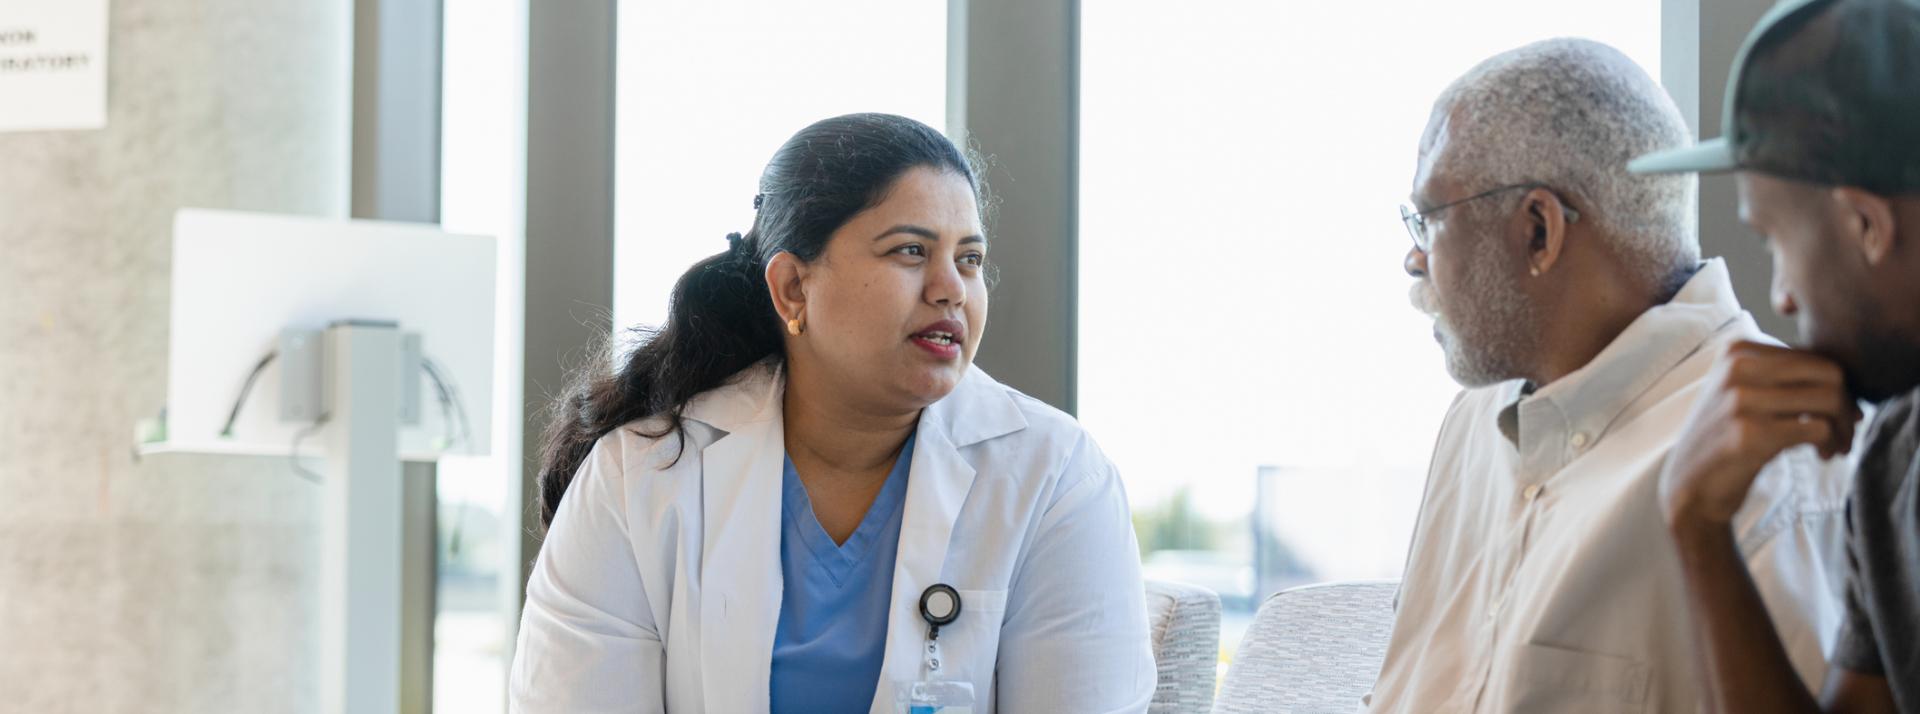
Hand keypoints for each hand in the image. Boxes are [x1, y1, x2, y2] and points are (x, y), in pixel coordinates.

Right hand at [1660, 341, 1860, 530]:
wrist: (1691, 485)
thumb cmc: (1728, 438)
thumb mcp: (1745, 393)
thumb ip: (1784, 376)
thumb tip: (1848, 382)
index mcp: (1737, 350)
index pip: (1814, 356)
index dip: (1839, 386)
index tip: (1839, 414)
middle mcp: (1737, 368)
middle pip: (1828, 373)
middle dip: (1847, 405)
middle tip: (1845, 431)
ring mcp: (1740, 400)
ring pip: (1828, 399)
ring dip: (1843, 428)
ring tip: (1835, 446)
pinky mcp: (1750, 434)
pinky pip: (1818, 428)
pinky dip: (1830, 444)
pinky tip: (1822, 455)